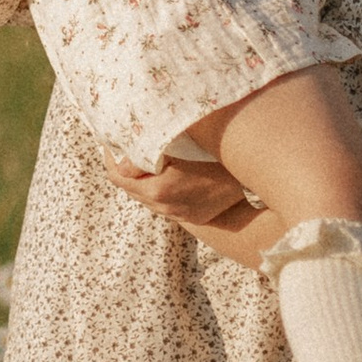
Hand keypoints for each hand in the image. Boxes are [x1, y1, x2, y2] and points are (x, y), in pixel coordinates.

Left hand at [107, 147, 252, 227]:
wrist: (252, 177)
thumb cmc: (215, 154)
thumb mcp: (179, 146)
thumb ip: (146, 152)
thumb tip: (121, 159)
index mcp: (158, 190)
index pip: (117, 177)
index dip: (110, 158)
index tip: (110, 143)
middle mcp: (165, 207)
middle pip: (129, 190)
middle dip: (123, 170)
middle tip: (121, 148)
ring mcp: (179, 215)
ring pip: (146, 199)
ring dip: (140, 181)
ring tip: (140, 160)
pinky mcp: (192, 218)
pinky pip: (164, 204)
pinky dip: (156, 189)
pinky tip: (163, 174)